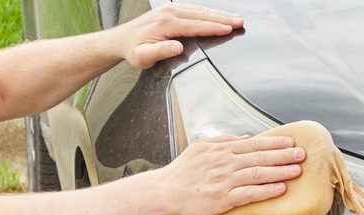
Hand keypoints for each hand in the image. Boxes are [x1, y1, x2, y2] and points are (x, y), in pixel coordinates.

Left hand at [117, 4, 243, 69]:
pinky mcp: (172, 10)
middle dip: (222, 18)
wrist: (122, 40)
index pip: (195, 25)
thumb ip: (160, 52)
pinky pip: (194, 10)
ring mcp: (171, 9)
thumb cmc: (133, 51)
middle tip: (240, 21)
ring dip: (219, 14)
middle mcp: (170, 12)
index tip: (229, 29)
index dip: (213, 27)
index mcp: (166, 23)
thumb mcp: (143, 57)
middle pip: (202, 14)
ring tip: (236, 18)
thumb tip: (178, 47)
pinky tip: (219, 16)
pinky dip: (209, 13)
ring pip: (200, 10)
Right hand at [161, 134, 306, 214]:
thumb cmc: (182, 172)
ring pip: (258, 174)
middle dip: (283, 155)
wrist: (166, 190)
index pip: (253, 144)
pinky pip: (249, 193)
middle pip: (260, 157)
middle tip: (302, 154)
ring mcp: (225, 180)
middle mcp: (226, 163)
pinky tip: (280, 189)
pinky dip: (266, 191)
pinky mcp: (223, 198)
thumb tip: (244, 138)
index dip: (274, 143)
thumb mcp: (200, 148)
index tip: (290, 142)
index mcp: (221, 150)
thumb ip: (223, 141)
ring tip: (297, 171)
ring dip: (280, 172)